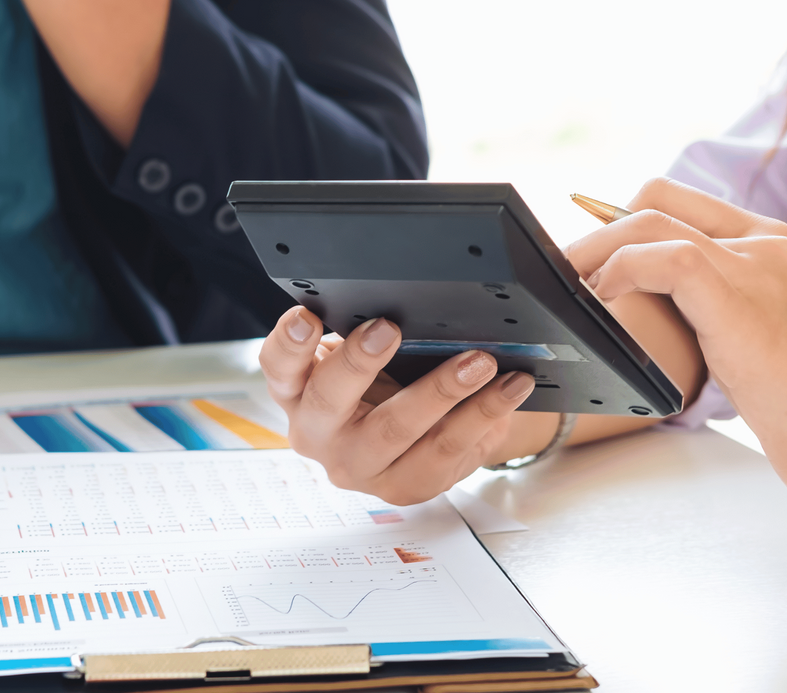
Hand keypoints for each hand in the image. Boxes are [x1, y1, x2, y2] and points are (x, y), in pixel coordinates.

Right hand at [257, 307, 536, 504]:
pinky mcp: (402, 487)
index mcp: (297, 391)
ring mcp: (358, 467)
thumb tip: (411, 298)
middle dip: (359, 362)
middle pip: (328, 400)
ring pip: (394, 431)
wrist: (417, 434)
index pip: (278, 367)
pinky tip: (507, 389)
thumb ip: (367, 333)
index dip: (288, 344)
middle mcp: (318, 434)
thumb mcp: (365, 356)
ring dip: (441, 390)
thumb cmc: (383, 380)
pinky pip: (444, 453)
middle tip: (390, 328)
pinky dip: (482, 416)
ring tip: (479, 361)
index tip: (307, 318)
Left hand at [564, 178, 786, 511]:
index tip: (589, 260)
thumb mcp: (754, 337)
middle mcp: (764, 243)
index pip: (679, 203)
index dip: (621, 225)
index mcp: (770, 244)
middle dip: (596, 232)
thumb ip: (712, 306)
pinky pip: (661, 258)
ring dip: (594, 253)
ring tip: (570, 291)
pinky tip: (603, 303)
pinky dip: (619, 273)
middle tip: (565, 275)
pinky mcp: (739, 298)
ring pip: (647, 222)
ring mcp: (754, 265)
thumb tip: (646, 300)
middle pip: (654, 201)